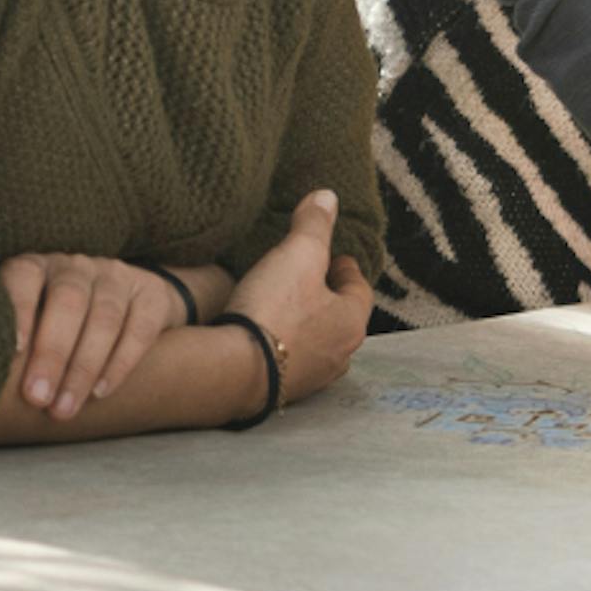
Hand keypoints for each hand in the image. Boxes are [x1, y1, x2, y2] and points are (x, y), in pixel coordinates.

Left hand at [0, 249, 191, 418]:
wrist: (123, 306)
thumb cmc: (52, 326)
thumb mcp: (25, 322)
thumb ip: (5, 342)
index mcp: (37, 267)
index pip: (25, 277)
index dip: (18, 310)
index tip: (12, 351)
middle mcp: (76, 266)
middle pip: (68, 301)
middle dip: (52, 354)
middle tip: (37, 399)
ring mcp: (117, 276)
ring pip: (105, 316)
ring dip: (84, 368)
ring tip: (65, 408)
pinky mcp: (151, 293)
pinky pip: (140, 327)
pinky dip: (121, 362)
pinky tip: (101, 392)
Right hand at [231, 189, 372, 404]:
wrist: (232, 372)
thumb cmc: (273, 311)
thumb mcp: (297, 255)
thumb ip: (313, 225)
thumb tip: (328, 197)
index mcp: (352, 321)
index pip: (358, 288)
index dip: (345, 270)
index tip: (335, 259)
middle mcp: (340, 354)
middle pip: (340, 319)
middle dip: (329, 300)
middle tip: (313, 283)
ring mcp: (311, 378)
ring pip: (318, 344)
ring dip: (308, 327)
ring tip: (288, 310)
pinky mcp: (281, 393)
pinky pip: (290, 364)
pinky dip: (285, 348)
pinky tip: (266, 339)